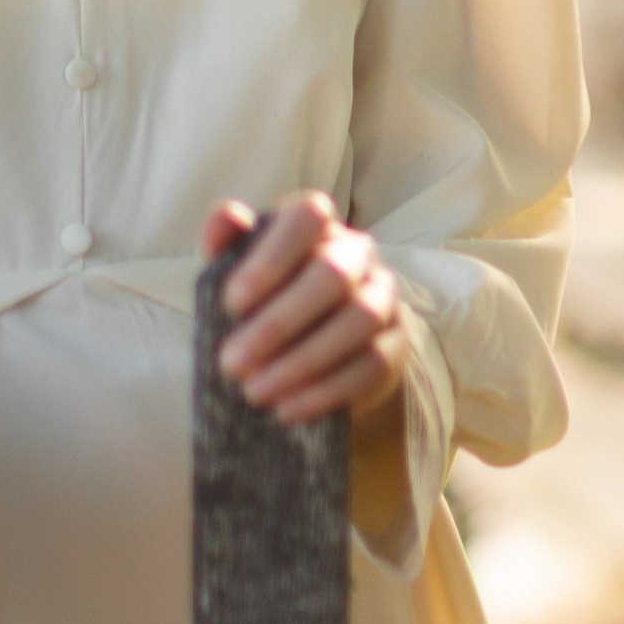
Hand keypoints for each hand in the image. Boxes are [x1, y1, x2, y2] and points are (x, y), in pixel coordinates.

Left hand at [201, 193, 410, 427]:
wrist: (311, 351)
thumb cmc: (267, 299)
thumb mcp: (236, 270)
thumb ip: (225, 240)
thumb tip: (228, 214)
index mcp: (319, 225)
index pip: (307, 217)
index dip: (271, 257)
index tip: (231, 303)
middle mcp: (358, 252)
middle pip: (333, 274)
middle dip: (278, 323)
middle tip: (231, 364)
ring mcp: (384, 296)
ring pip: (358, 320)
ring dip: (303, 361)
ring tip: (256, 392)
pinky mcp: (397, 343)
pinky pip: (373, 364)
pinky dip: (327, 390)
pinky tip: (288, 409)